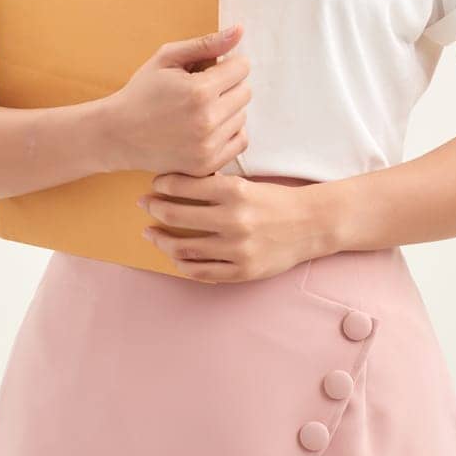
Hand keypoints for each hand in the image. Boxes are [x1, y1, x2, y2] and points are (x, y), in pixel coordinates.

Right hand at [107, 25, 250, 177]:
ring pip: (243, 116)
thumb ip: (206, 44)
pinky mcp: (207, 164)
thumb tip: (240, 30)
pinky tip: (208, 126)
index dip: (227, 64)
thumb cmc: (142, 91)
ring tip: (199, 110)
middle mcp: (207, 120)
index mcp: (199, 90)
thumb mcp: (167, 58)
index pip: (242, 68)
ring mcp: (208, 146)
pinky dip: (229, 132)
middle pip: (245, 92)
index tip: (210, 69)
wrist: (118, 135)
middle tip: (202, 89)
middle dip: (228, 85)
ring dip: (228, 109)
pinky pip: (240, 141)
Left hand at [137, 170, 323, 283]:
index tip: (155, 184)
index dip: (163, 184)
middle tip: (144, 204)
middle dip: (154, 208)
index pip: (185, 185)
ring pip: (183, 247)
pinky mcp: (242, 271)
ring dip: (161, 240)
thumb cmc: (275, 201)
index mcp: (235, 191)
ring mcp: (237, 248)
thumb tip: (175, 183)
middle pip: (176, 215)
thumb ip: (215, 185)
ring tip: (151, 233)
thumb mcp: (247, 184)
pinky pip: (201, 272)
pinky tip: (175, 257)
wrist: (311, 225)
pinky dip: (182, 264)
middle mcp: (234, 219)